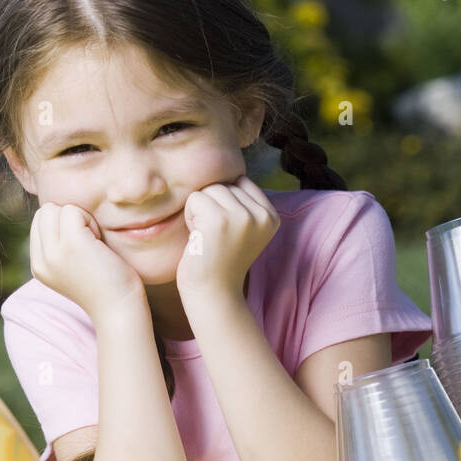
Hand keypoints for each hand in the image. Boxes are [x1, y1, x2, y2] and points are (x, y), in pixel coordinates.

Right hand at [29, 201, 146, 321]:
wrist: (119, 309)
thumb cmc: (105, 286)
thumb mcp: (71, 267)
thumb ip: (58, 246)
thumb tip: (57, 213)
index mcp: (38, 266)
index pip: (39, 223)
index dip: (62, 225)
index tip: (81, 247)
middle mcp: (40, 261)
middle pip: (44, 212)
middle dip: (68, 218)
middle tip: (88, 243)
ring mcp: (53, 253)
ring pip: (56, 208)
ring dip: (79, 218)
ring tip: (93, 243)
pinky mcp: (71, 244)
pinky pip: (73, 211)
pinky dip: (89, 220)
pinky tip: (99, 242)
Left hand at [175, 175, 279, 300]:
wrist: (213, 295)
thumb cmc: (220, 261)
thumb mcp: (242, 229)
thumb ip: (242, 202)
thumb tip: (225, 165)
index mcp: (271, 215)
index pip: (240, 182)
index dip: (224, 203)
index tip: (225, 233)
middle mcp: (261, 214)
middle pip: (225, 183)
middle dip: (212, 207)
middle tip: (214, 238)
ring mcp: (242, 217)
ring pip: (210, 188)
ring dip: (200, 211)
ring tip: (207, 237)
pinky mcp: (219, 221)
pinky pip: (195, 198)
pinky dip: (190, 217)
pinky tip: (198, 239)